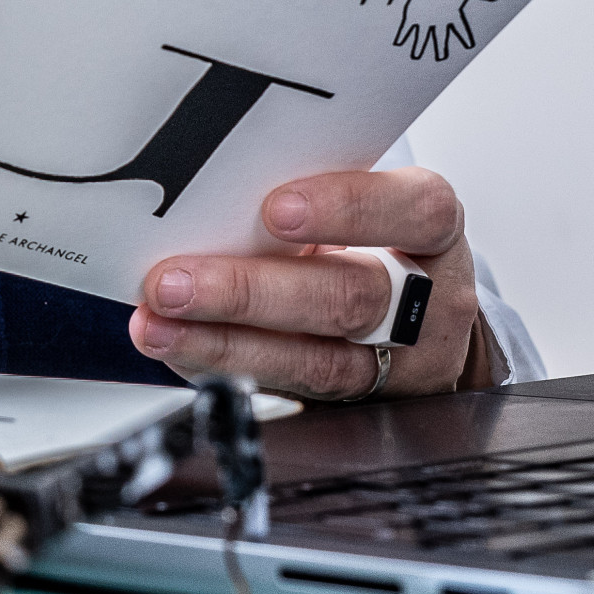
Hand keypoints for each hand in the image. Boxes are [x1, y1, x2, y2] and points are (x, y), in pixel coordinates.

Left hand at [128, 167, 497, 400]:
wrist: (418, 316)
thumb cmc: (372, 237)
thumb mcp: (361, 203)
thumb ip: (307, 195)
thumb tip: (206, 190)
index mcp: (433, 228)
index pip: (414, 211)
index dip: (348, 208)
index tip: (275, 209)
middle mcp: (428, 300)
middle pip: (350, 299)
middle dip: (251, 292)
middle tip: (176, 283)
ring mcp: (403, 363)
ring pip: (319, 363)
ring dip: (226, 345)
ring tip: (160, 325)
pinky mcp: (363, 404)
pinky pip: (292, 394)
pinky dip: (225, 370)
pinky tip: (181, 350)